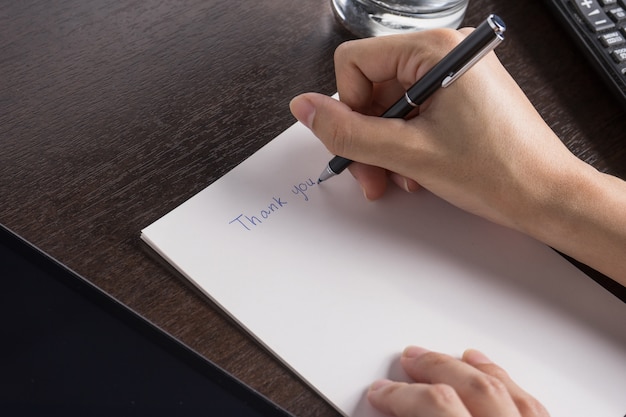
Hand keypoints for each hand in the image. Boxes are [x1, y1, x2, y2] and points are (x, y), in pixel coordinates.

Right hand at [289, 28, 625, 284]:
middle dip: (366, 135)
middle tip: (372, 173)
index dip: (347, 107)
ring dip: (385, 146)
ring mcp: (455, 75)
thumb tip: (304, 108)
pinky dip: (405, 144)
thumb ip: (348, 131)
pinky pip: (413, 114)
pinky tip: (415, 171)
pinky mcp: (460, 96)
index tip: (356, 142)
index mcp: (436, 50)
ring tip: (399, 177)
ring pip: (390, 106)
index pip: (354, 62)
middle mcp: (446, 54)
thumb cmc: (499, 170)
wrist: (548, 197)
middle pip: (372, 86)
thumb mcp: (407, 153)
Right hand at [367, 346, 548, 416]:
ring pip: (503, 389)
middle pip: (470, 387)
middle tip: (408, 361)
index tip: (382, 393)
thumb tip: (394, 412)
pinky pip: (531, 403)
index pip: (435, 407)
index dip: (400, 396)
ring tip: (440, 358)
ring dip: (467, 368)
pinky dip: (505, 381)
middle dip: (432, 368)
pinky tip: (488, 370)